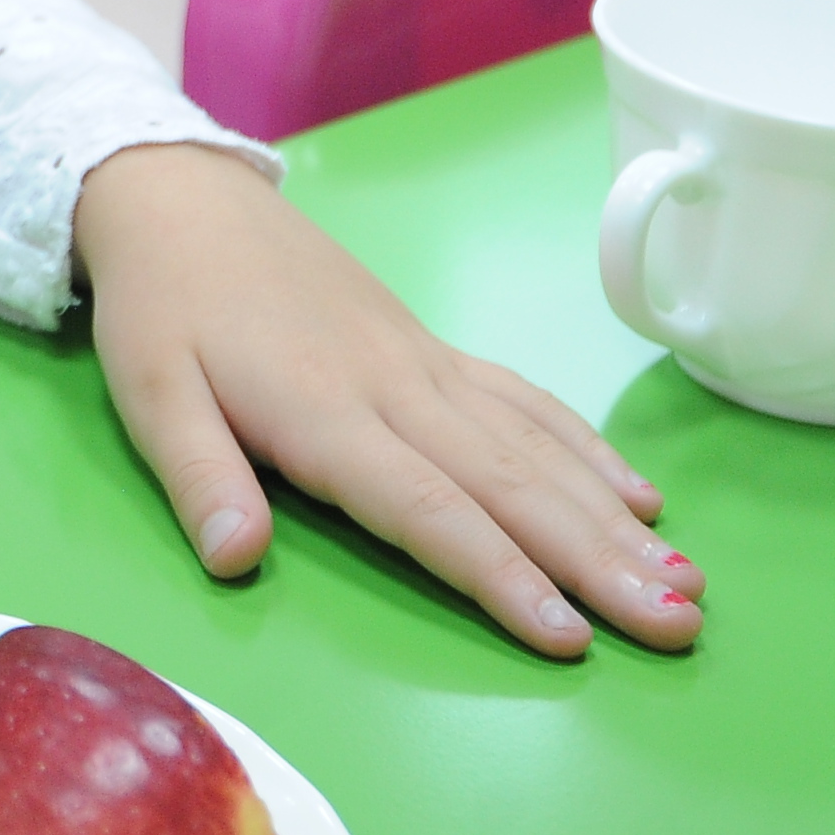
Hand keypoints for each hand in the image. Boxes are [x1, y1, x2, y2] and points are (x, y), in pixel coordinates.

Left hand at [72, 143, 703, 658]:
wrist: (183, 197)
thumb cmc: (161, 308)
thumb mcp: (147, 394)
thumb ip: (198, 478)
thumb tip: (237, 562)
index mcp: (324, 412)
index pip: (429, 508)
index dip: (500, 574)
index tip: (569, 637)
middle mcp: (395, 388)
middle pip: (512, 485)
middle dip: (599, 562)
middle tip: (678, 626)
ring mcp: (423, 365)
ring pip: (536, 448)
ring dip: (613, 518)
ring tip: (687, 580)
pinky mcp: (432, 348)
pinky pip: (524, 400)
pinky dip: (586, 449)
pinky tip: (638, 497)